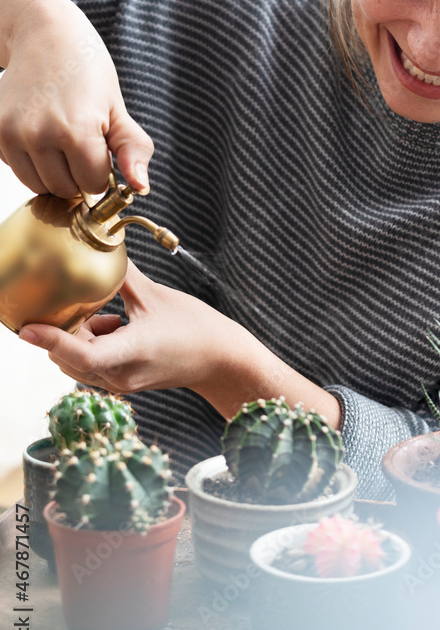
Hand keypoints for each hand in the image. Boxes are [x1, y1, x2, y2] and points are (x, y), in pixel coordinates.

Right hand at [0, 0, 152, 197]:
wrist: (45, 34)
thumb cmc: (86, 69)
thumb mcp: (118, 109)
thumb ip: (133, 150)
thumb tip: (140, 187)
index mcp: (77, 132)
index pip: (92, 185)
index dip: (100, 169)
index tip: (99, 145)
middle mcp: (39, 135)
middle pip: (64, 189)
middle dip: (77, 172)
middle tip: (79, 138)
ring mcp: (12, 134)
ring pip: (38, 185)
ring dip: (53, 171)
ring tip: (60, 135)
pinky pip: (17, 168)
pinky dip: (30, 159)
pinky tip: (40, 130)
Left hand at [17, 260, 341, 425]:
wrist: (223, 361)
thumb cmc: (198, 330)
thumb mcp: (156, 296)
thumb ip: (122, 274)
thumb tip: (101, 245)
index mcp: (130, 354)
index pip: (81, 354)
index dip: (51, 340)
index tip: (26, 327)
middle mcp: (120, 375)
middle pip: (68, 357)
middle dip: (58, 330)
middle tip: (55, 298)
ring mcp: (120, 383)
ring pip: (77, 361)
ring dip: (76, 337)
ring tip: (97, 309)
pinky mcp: (123, 382)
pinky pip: (91, 364)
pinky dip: (90, 343)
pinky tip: (112, 321)